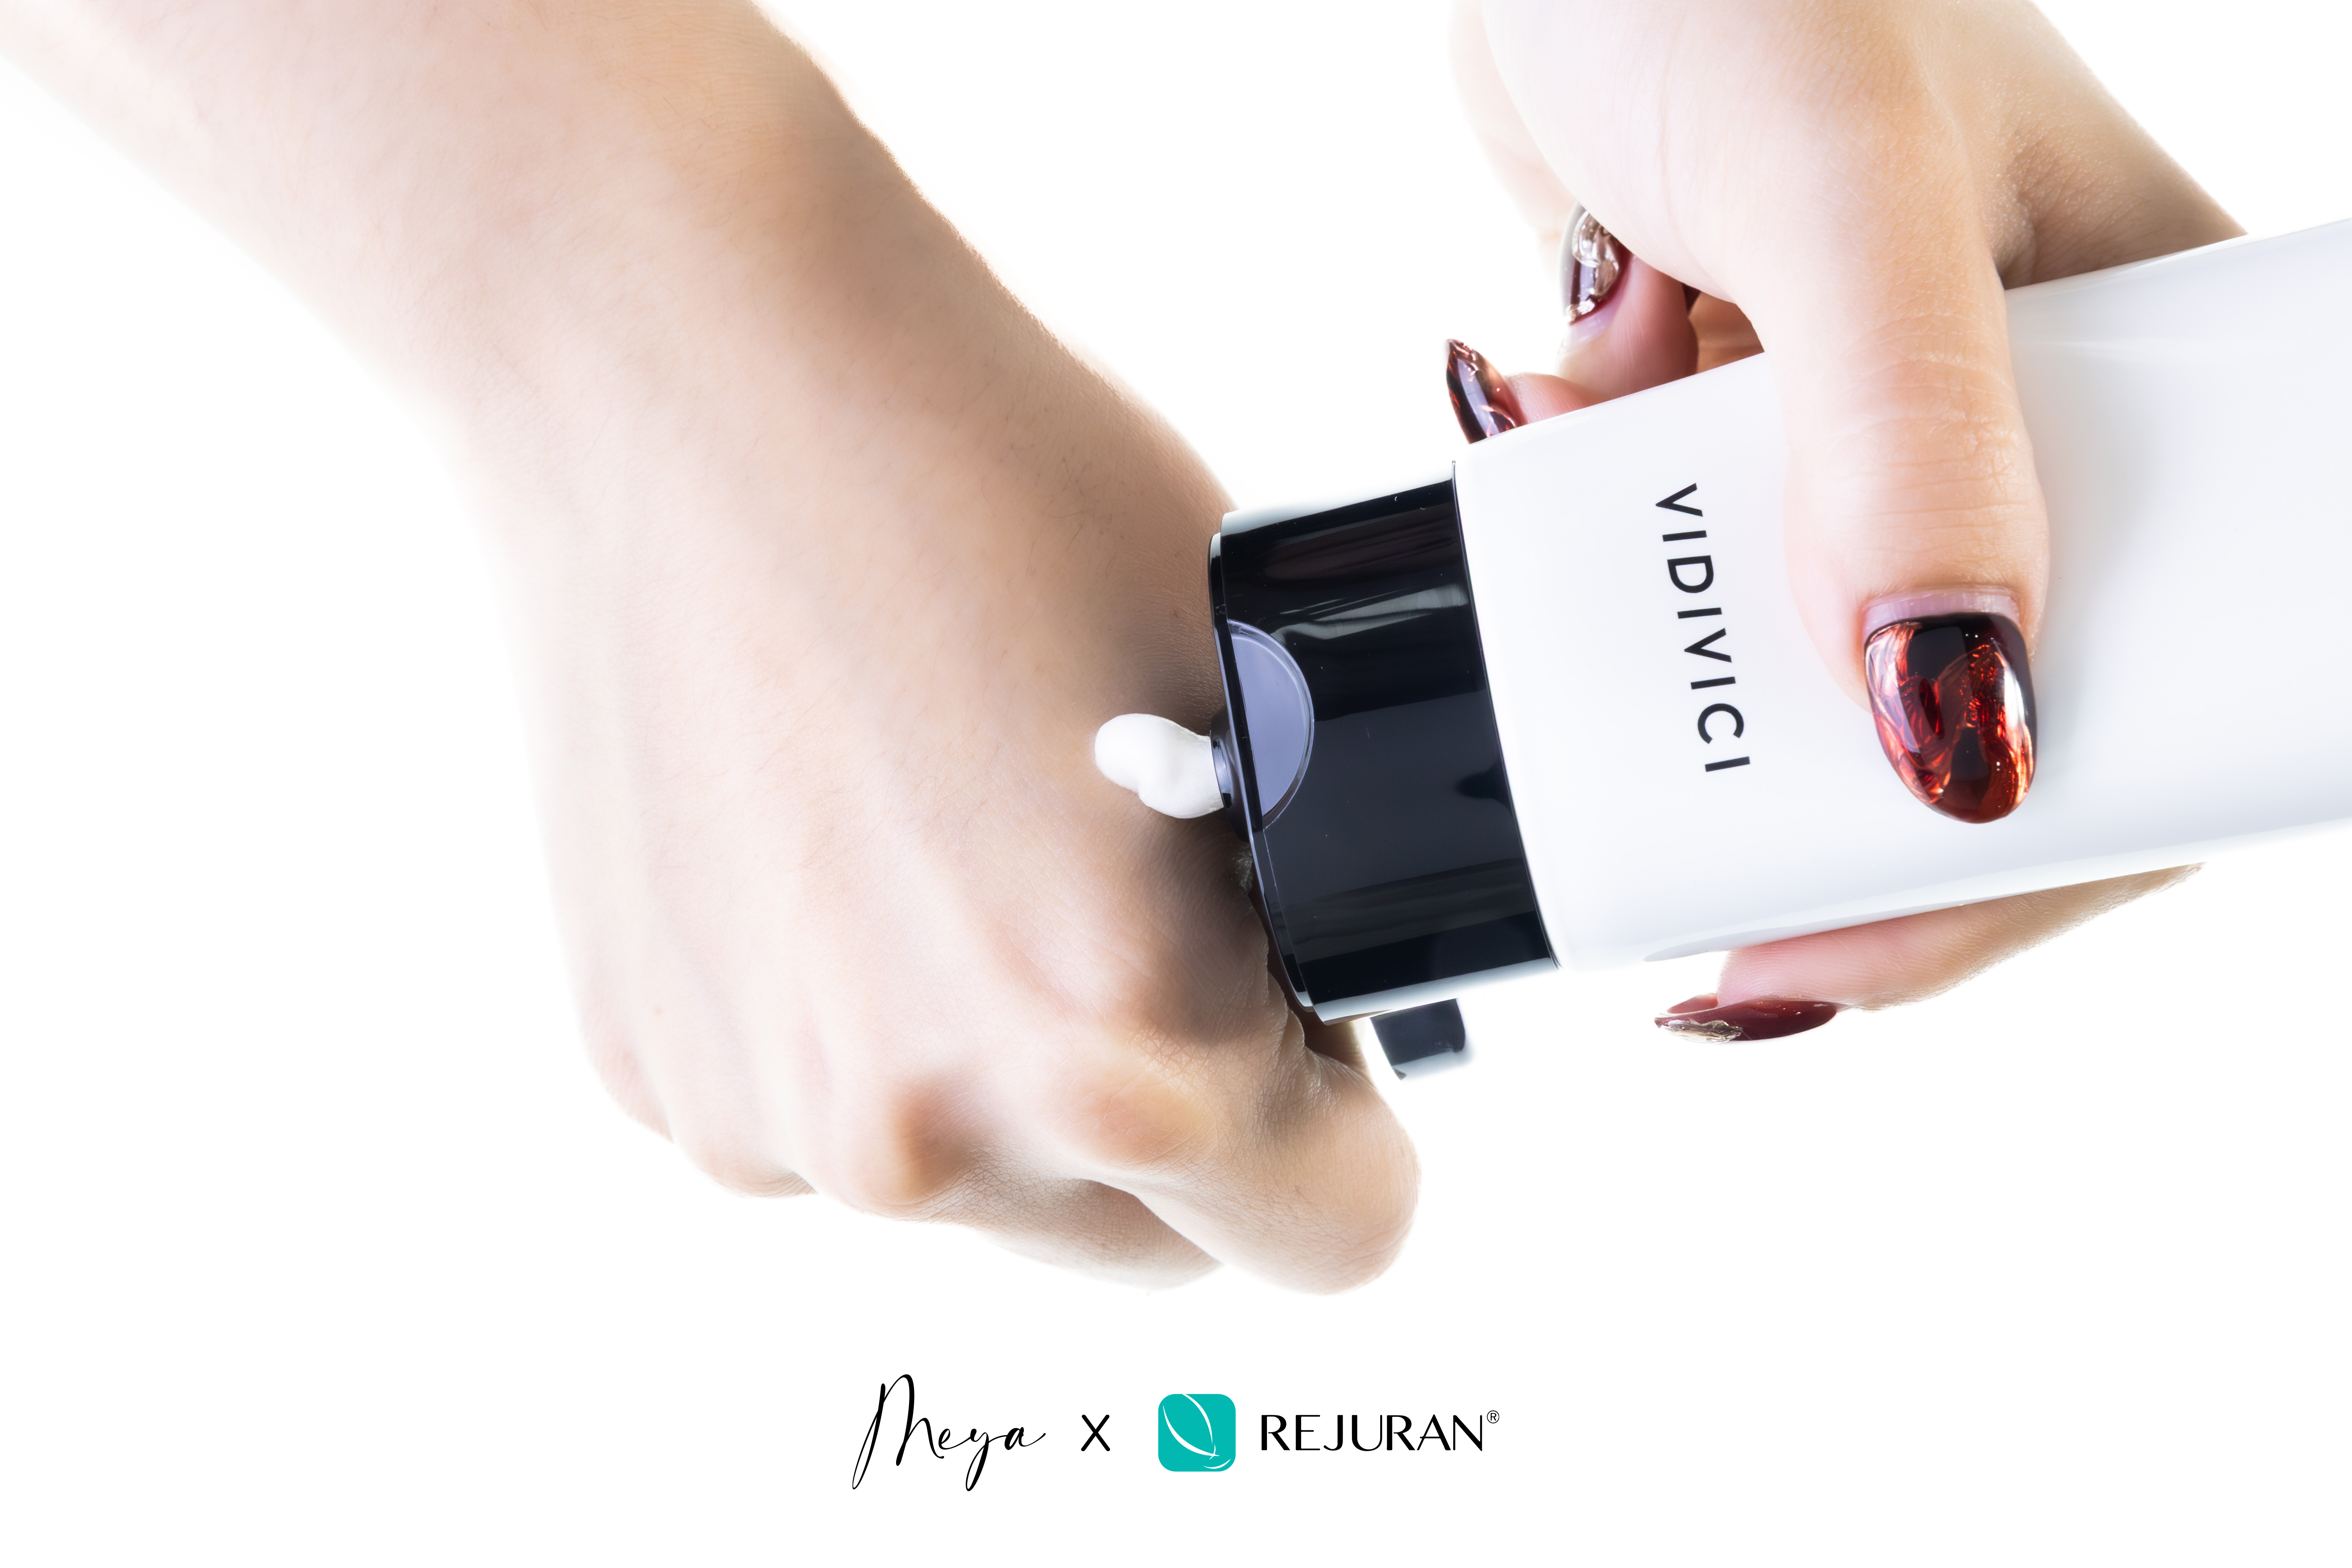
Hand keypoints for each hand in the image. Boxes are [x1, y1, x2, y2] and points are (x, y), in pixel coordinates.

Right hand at [4, 0, 1414, 1287]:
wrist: (687, 367)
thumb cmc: (998, 485)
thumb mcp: (1262, 704)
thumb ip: (1305, 932)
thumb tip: (1311, 1023)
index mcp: (1122, 1061)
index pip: (1332, 1235)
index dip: (1342, 1125)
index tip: (1301, 1025)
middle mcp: (925, 1142)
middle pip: (1146, 1239)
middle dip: (1175, 1112)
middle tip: (1132, 912)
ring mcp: (760, 1120)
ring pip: (971, 1176)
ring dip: (997, 1069)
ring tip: (956, 840)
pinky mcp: (645, 1067)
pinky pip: (816, 1101)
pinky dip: (849, 1013)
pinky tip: (832, 832)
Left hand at [1451, 0, 2229, 1023]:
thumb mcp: (1846, 188)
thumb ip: (1904, 439)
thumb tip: (1959, 723)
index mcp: (2150, 356)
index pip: (2160, 674)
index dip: (2029, 838)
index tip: (1847, 928)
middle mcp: (2015, 409)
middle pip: (1956, 698)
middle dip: (1796, 777)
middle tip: (1665, 874)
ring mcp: (1852, 418)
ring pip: (1778, 636)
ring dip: (1657, 630)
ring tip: (1560, 519)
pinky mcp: (1714, 407)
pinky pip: (1659, 545)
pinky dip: (1572, 522)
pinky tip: (1521, 403)